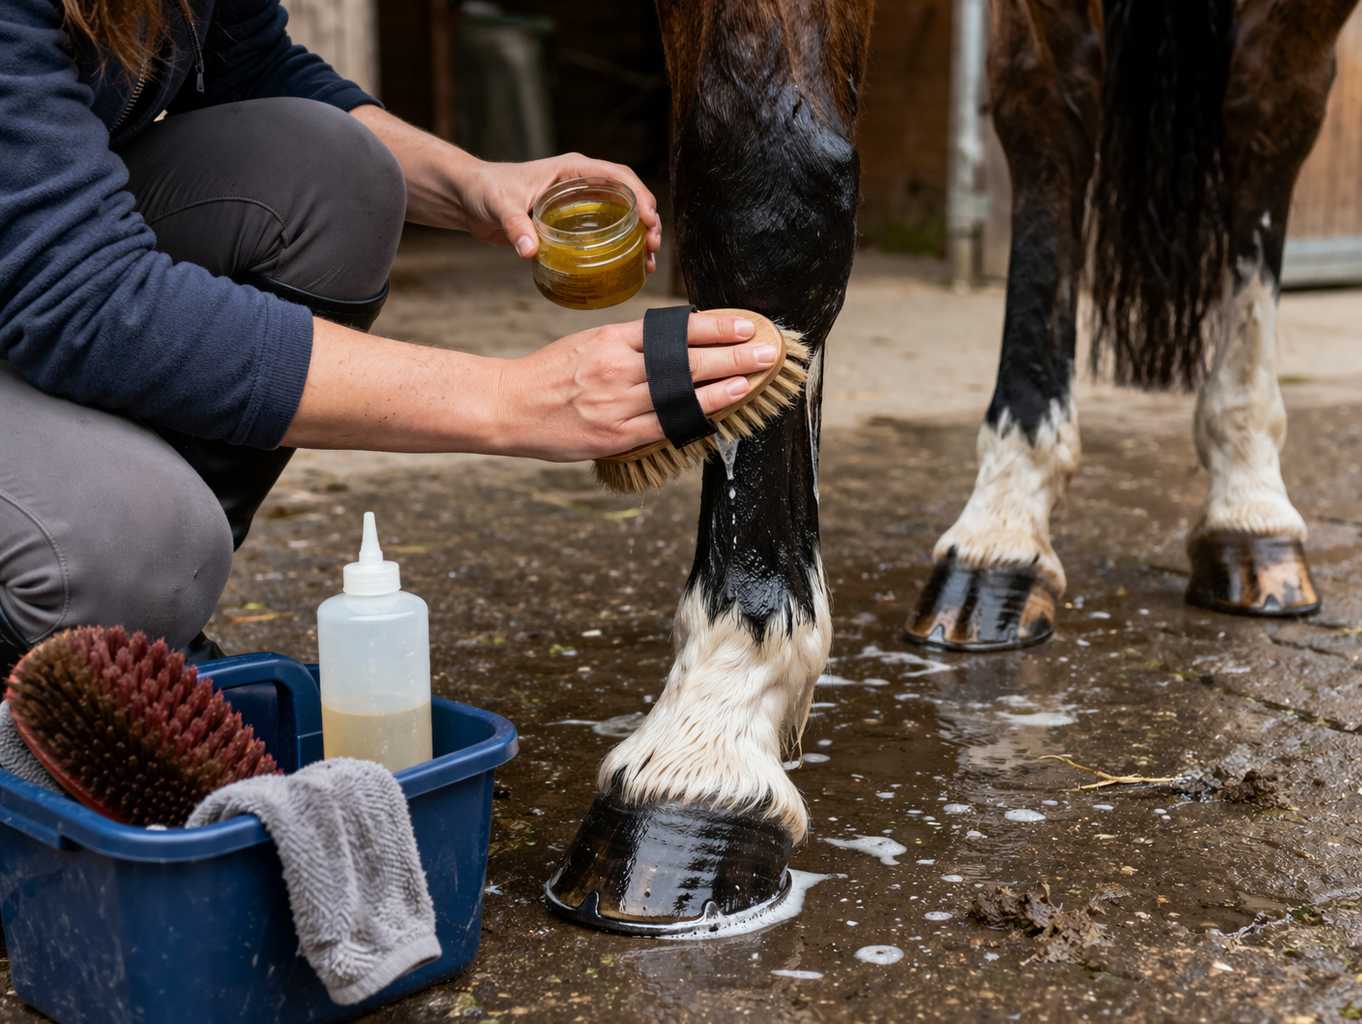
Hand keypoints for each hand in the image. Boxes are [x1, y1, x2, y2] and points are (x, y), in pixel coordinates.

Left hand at [462, 154, 661, 271]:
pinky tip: (628, 265)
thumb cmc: (486, 191)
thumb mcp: (501, 206)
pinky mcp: (571, 222)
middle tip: (653, 246)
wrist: (470, 198)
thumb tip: (530, 251)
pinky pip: (605, 230)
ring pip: (621, 215)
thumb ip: (516, 226)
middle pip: (628, 196)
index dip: (639, 196)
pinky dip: (620, 246)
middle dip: (648, 219)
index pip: (618, 176)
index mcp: (572, 170)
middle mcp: (581, 184)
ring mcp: (578, 203)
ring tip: (648, 261)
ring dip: (639, 235)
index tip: (648, 220)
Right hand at [493, 313, 778, 460]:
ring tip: (756, 375)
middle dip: (733, 353)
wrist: (509, 406)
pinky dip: (699, 413)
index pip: (674, 329)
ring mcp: (617, 403)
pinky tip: (724, 406)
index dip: (715, 326)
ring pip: (682, 391)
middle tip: (768, 348)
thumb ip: (630, 344)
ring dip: (725, 383)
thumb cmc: (551, 374)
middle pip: (686, 359)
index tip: (746, 323)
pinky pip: (666, 423)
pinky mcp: (615, 436)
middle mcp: (617, 368)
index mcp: (611, 339)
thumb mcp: (588, 343)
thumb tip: (677, 341)